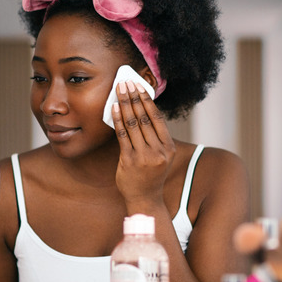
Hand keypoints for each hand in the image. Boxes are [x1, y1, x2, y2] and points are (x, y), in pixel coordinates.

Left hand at [111, 80, 175, 208]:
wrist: (145, 198)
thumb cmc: (150, 174)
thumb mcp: (160, 155)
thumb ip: (153, 136)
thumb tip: (139, 109)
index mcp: (169, 147)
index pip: (157, 118)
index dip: (147, 100)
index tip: (139, 86)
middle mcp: (159, 151)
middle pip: (144, 118)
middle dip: (133, 98)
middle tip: (125, 83)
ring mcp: (145, 156)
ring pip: (133, 124)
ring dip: (124, 105)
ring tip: (118, 91)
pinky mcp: (130, 161)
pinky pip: (122, 136)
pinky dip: (117, 120)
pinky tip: (112, 109)